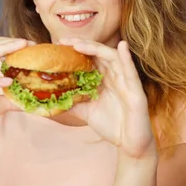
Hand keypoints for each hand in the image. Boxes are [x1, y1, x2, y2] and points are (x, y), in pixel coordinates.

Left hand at [58, 38, 156, 158]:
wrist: (129, 143)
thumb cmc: (111, 125)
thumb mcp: (85, 111)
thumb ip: (71, 102)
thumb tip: (49, 100)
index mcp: (102, 78)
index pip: (88, 57)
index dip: (74, 50)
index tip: (57, 45)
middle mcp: (114, 75)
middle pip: (98, 53)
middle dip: (81, 45)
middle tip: (63, 42)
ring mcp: (125, 80)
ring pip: (111, 57)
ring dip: (96, 48)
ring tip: (79, 44)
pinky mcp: (136, 90)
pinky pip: (131, 71)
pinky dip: (127, 57)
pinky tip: (122, 46)